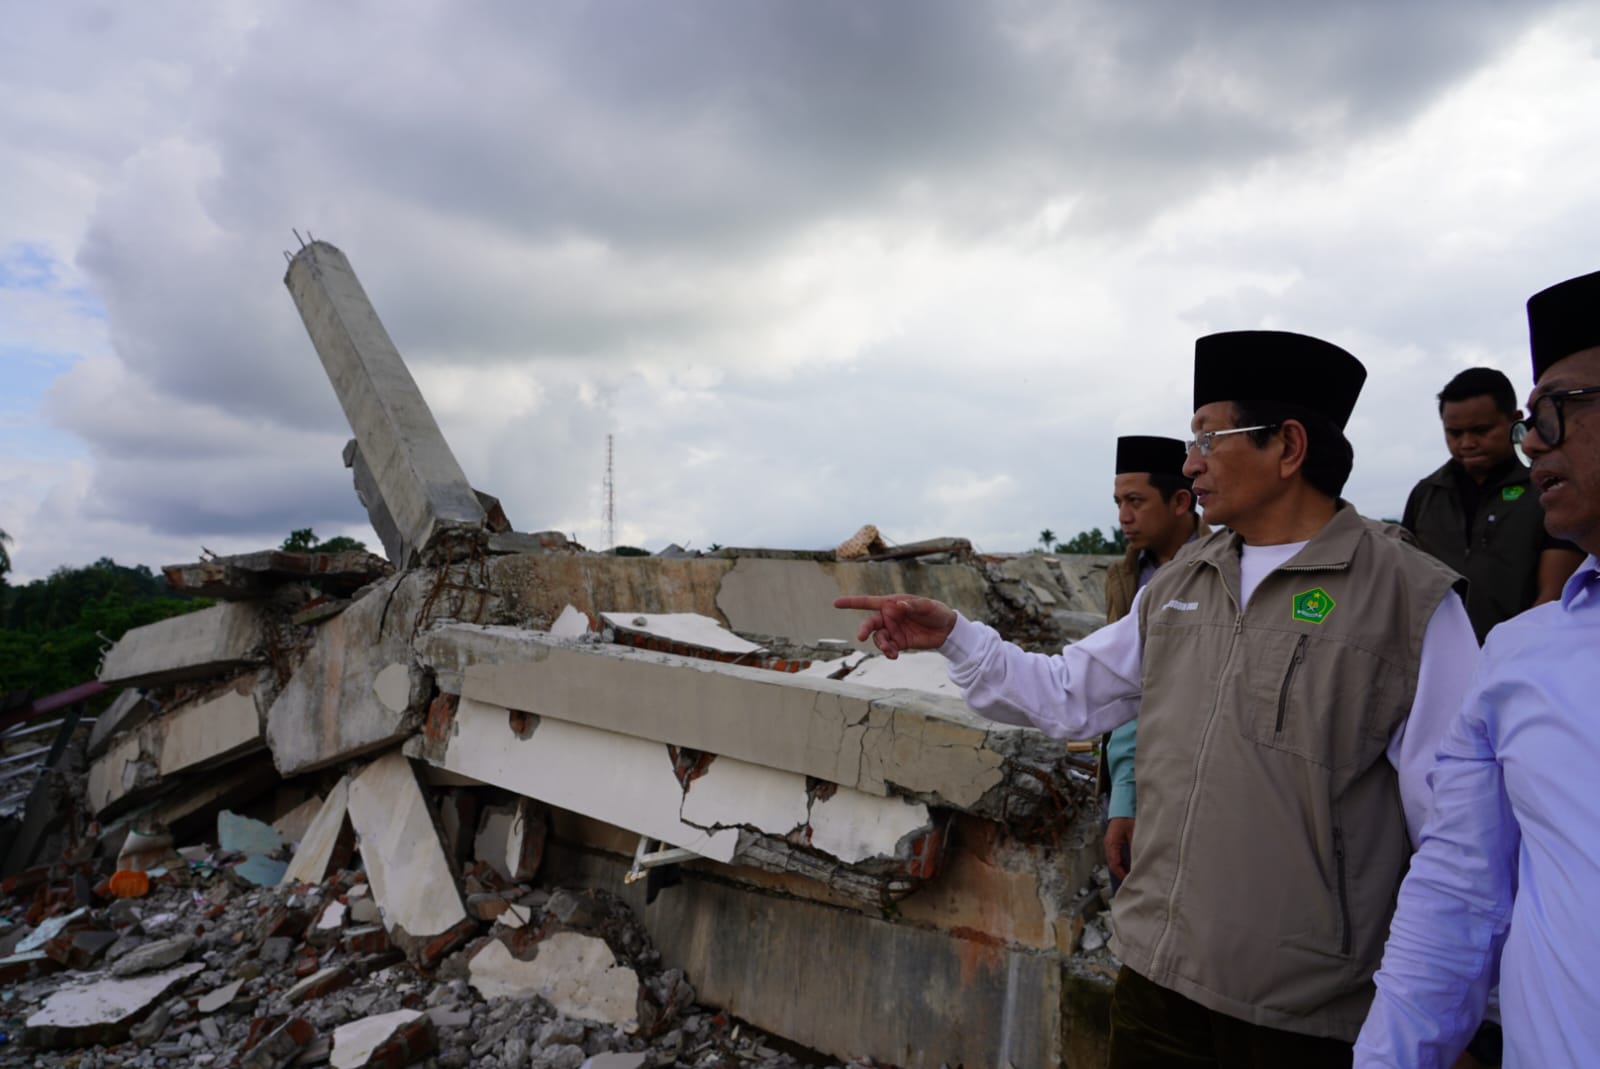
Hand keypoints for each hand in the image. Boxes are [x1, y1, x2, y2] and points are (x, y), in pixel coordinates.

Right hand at [832, 594, 956, 658]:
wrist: (946, 630)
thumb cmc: (936, 611)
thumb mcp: (927, 606)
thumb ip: (913, 606)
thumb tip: (898, 606)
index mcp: (892, 603)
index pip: (868, 602)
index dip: (852, 602)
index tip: (836, 604)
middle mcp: (889, 617)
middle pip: (870, 623)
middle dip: (864, 629)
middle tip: (862, 637)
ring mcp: (892, 630)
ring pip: (878, 638)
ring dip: (881, 645)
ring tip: (891, 651)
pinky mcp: (898, 643)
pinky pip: (888, 648)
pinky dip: (888, 652)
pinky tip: (894, 655)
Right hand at [1105, 817, 1134, 880]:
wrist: (1124, 806)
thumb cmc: (1128, 817)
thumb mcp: (1134, 833)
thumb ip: (1135, 847)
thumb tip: (1139, 861)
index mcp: (1111, 843)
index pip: (1114, 864)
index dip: (1121, 874)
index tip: (1130, 880)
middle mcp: (1109, 845)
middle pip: (1113, 864)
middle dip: (1121, 874)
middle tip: (1132, 881)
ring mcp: (1110, 844)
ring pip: (1114, 861)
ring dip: (1121, 869)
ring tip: (1131, 876)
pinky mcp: (1114, 842)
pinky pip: (1116, 856)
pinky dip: (1121, 863)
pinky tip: (1129, 866)